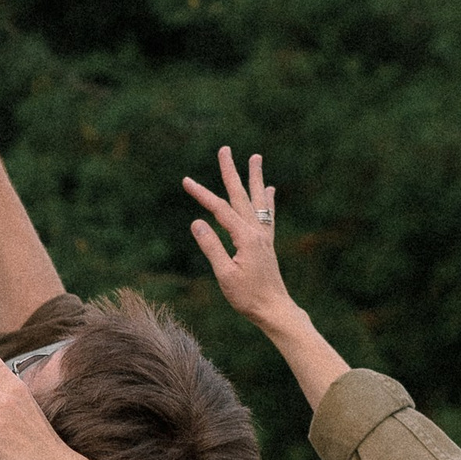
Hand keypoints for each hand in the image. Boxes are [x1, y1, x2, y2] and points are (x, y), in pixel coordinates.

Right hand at [183, 147, 294, 332]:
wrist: (274, 309)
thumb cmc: (248, 297)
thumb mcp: (225, 274)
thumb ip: (211, 246)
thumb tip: (196, 222)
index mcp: (245, 237)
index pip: (219, 209)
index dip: (202, 194)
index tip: (186, 181)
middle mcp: (257, 231)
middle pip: (240, 195)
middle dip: (231, 172)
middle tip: (225, 149)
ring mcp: (263, 236)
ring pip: (257, 200)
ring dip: (255, 178)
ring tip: (255, 157)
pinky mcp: (266, 243)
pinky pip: (267, 215)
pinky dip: (267, 200)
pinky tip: (269, 189)